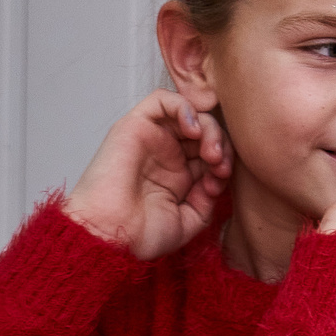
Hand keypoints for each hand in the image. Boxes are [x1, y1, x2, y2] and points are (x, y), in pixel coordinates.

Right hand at [63, 91, 232, 261]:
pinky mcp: (135, 126)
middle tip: (220, 166)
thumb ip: (207, 198)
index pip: (212, 151)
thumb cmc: (139, 235)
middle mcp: (165, 154)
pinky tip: (193, 132)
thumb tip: (219, 179)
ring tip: (211, 154)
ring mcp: (151, 139)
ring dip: (209, 128)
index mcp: (177, 175)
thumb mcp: (188, 221)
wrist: (111, 236)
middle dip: (221, 145)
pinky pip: (162, 100)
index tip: (220, 184)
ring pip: (190, 113)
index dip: (224, 162)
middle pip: (205, 130)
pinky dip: (185, 108)